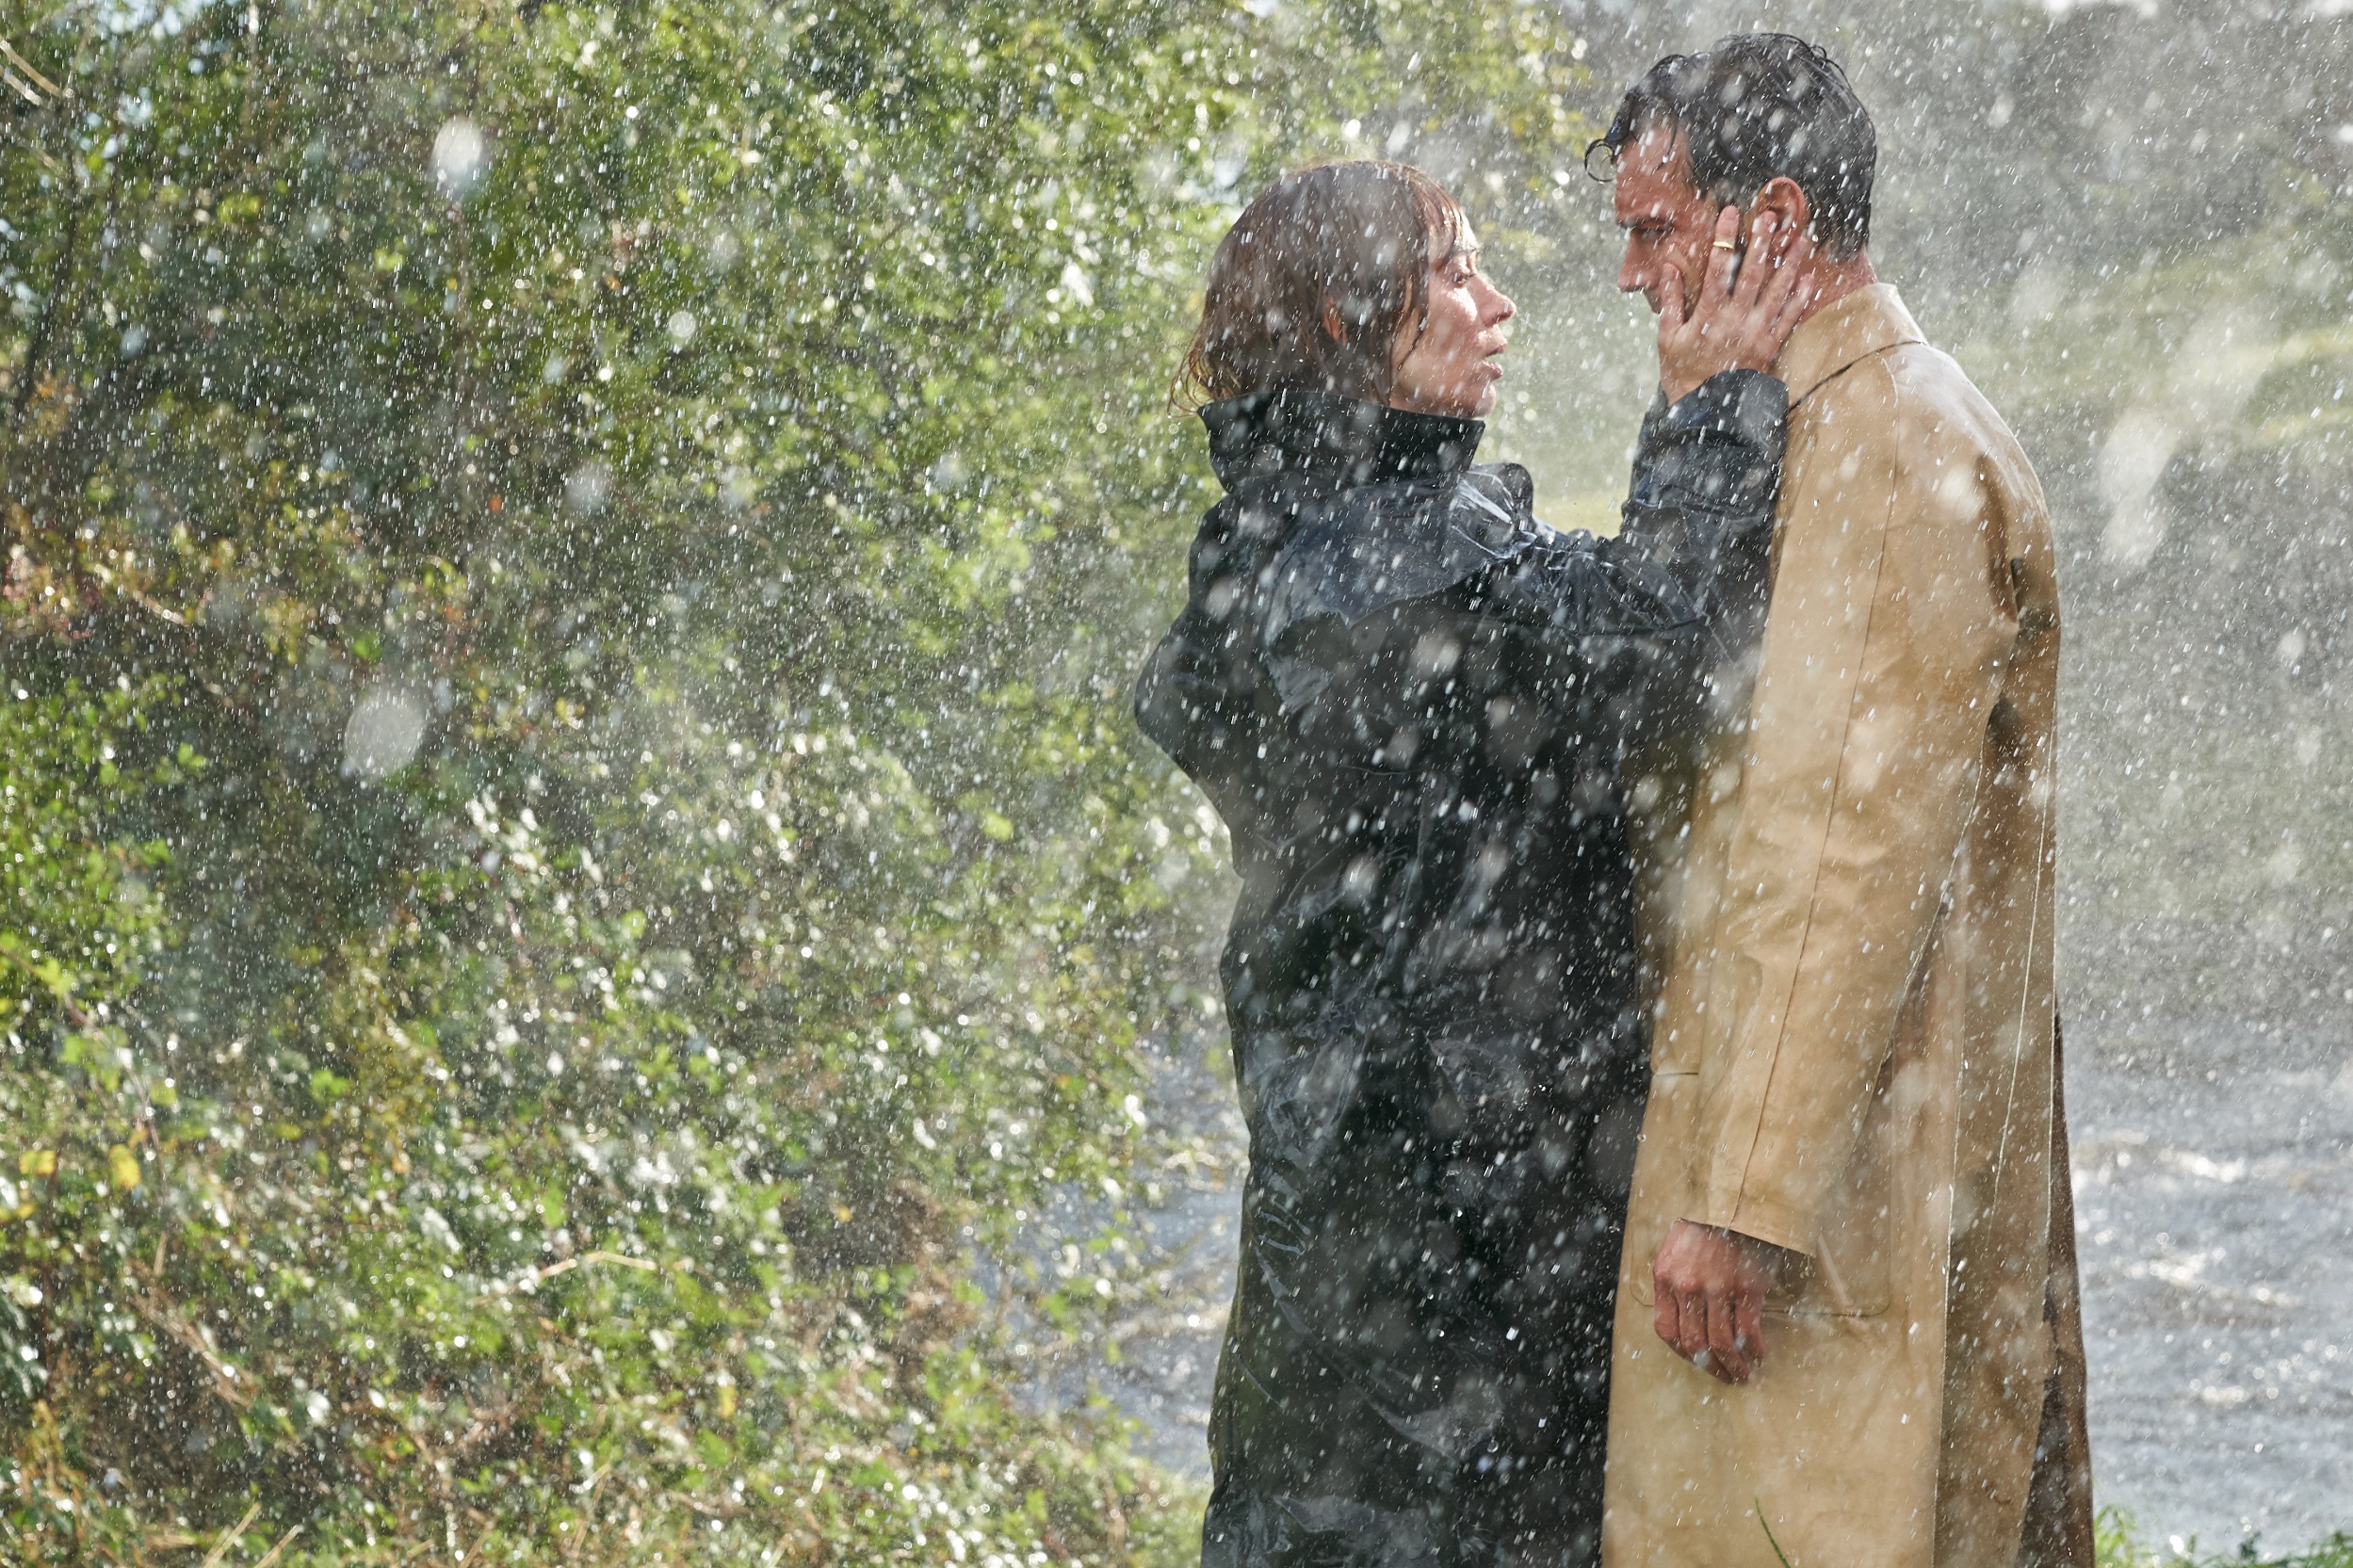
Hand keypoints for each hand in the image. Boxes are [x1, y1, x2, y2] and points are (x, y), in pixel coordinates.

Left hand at [1651, 1218, 1790, 1383]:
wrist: (1737, 1202)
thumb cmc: (1706, 1227)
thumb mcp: (1675, 1250)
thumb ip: (1674, 1283)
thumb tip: (1684, 1320)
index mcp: (1665, 1277)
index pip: (1666, 1330)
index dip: (1682, 1353)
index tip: (1697, 1361)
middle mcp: (1687, 1286)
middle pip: (1694, 1343)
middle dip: (1710, 1367)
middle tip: (1725, 1376)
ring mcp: (1717, 1288)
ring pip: (1721, 1343)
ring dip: (1734, 1365)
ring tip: (1744, 1373)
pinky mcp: (1747, 1287)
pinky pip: (1747, 1330)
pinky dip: (1753, 1348)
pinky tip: (1758, 1353)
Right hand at [1656, 205, 1816, 405]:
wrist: (1705, 410)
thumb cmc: (1681, 372)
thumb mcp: (1668, 336)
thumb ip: (1672, 300)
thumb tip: (1669, 267)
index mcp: (1708, 314)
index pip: (1716, 267)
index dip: (1724, 239)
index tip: (1730, 213)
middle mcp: (1735, 319)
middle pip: (1751, 273)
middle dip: (1761, 242)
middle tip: (1770, 216)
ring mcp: (1756, 332)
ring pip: (1776, 291)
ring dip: (1789, 263)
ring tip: (1800, 238)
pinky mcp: (1769, 346)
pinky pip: (1788, 319)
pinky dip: (1799, 299)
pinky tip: (1808, 279)